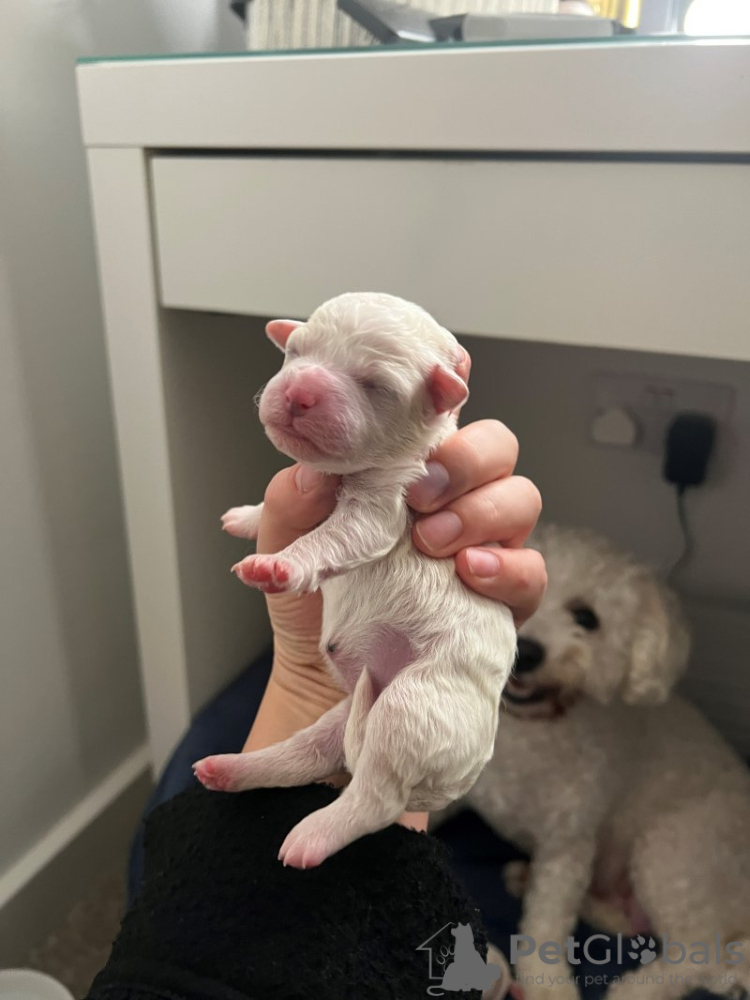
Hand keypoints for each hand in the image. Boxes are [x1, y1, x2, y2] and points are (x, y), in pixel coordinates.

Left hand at [242, 324, 544, 757]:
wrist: (327, 677)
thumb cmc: (314, 600)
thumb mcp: (286, 544)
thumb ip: (291, 499)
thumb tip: (312, 469)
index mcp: (408, 471)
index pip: (442, 413)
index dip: (450, 387)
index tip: (441, 380)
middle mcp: (455, 498)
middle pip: (497, 444)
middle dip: (467, 457)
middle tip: (420, 491)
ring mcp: (485, 543)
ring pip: (522, 496)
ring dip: (479, 511)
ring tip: (430, 541)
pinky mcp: (504, 594)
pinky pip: (531, 568)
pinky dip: (505, 567)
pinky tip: (468, 574)